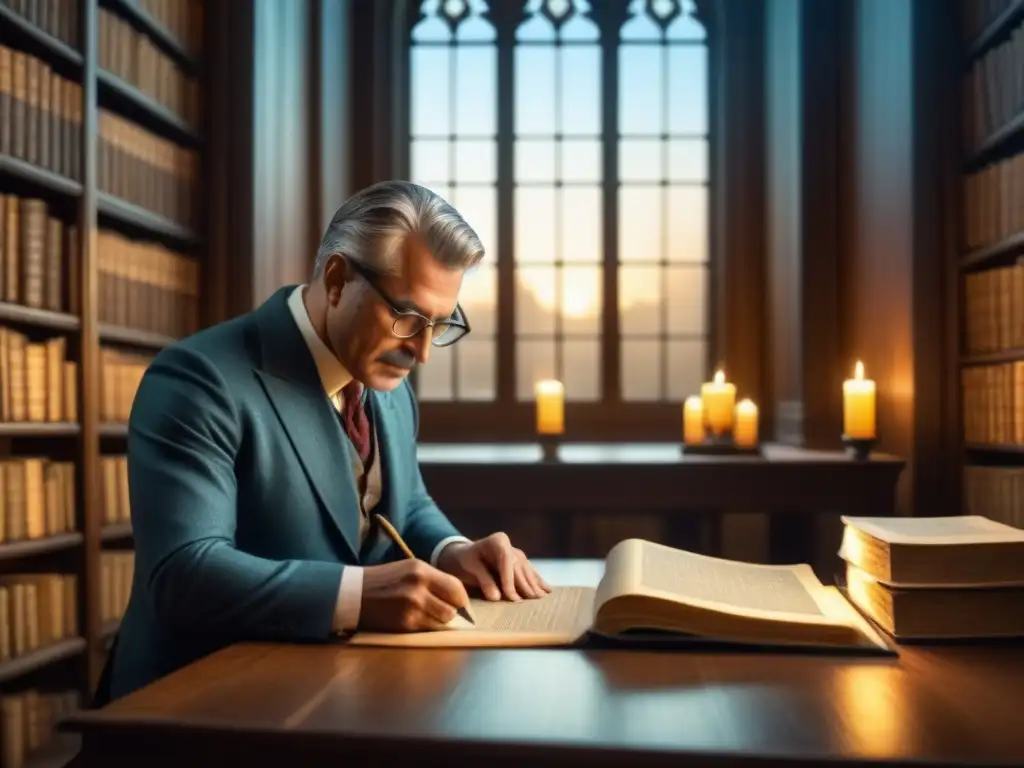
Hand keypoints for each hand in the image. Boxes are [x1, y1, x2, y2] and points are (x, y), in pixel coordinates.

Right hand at [359, 559, 470, 631]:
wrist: (353, 593)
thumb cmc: (384, 580)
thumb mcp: (409, 569)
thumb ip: (433, 579)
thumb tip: (457, 597)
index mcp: (421, 570)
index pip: (456, 588)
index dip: (462, 599)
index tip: (461, 605)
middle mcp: (419, 587)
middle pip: (452, 608)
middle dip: (451, 612)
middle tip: (442, 610)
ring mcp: (412, 607)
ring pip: (442, 621)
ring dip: (439, 621)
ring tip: (427, 615)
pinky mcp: (405, 624)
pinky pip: (428, 629)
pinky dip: (426, 627)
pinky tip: (415, 620)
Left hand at [437, 532, 551, 601]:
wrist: (465, 554)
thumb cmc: (466, 559)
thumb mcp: (470, 567)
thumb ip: (483, 580)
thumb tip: (496, 596)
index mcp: (498, 541)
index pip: (506, 562)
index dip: (510, 581)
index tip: (512, 598)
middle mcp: (511, 546)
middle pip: (520, 568)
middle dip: (526, 585)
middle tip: (533, 602)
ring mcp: (517, 553)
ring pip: (527, 571)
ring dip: (534, 586)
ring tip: (542, 599)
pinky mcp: (520, 562)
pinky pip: (530, 572)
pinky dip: (538, 582)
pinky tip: (548, 590)